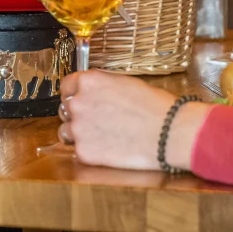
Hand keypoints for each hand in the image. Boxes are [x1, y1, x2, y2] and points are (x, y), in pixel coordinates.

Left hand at [58, 70, 209, 170]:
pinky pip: (77, 150)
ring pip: (66, 131)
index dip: (73, 93)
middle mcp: (78, 102)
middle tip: (95, 120)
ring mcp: (79, 128)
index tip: (79, 99)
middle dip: (77, 113)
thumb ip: (101, 86)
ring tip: (101, 136)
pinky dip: (89, 150)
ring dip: (78, 133)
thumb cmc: (153, 105)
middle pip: (65, 108)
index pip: (66, 86)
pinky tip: (107, 148)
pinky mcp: (84, 152)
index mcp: (89, 81)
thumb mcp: (124, 82)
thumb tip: (94, 92)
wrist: (167, 132)